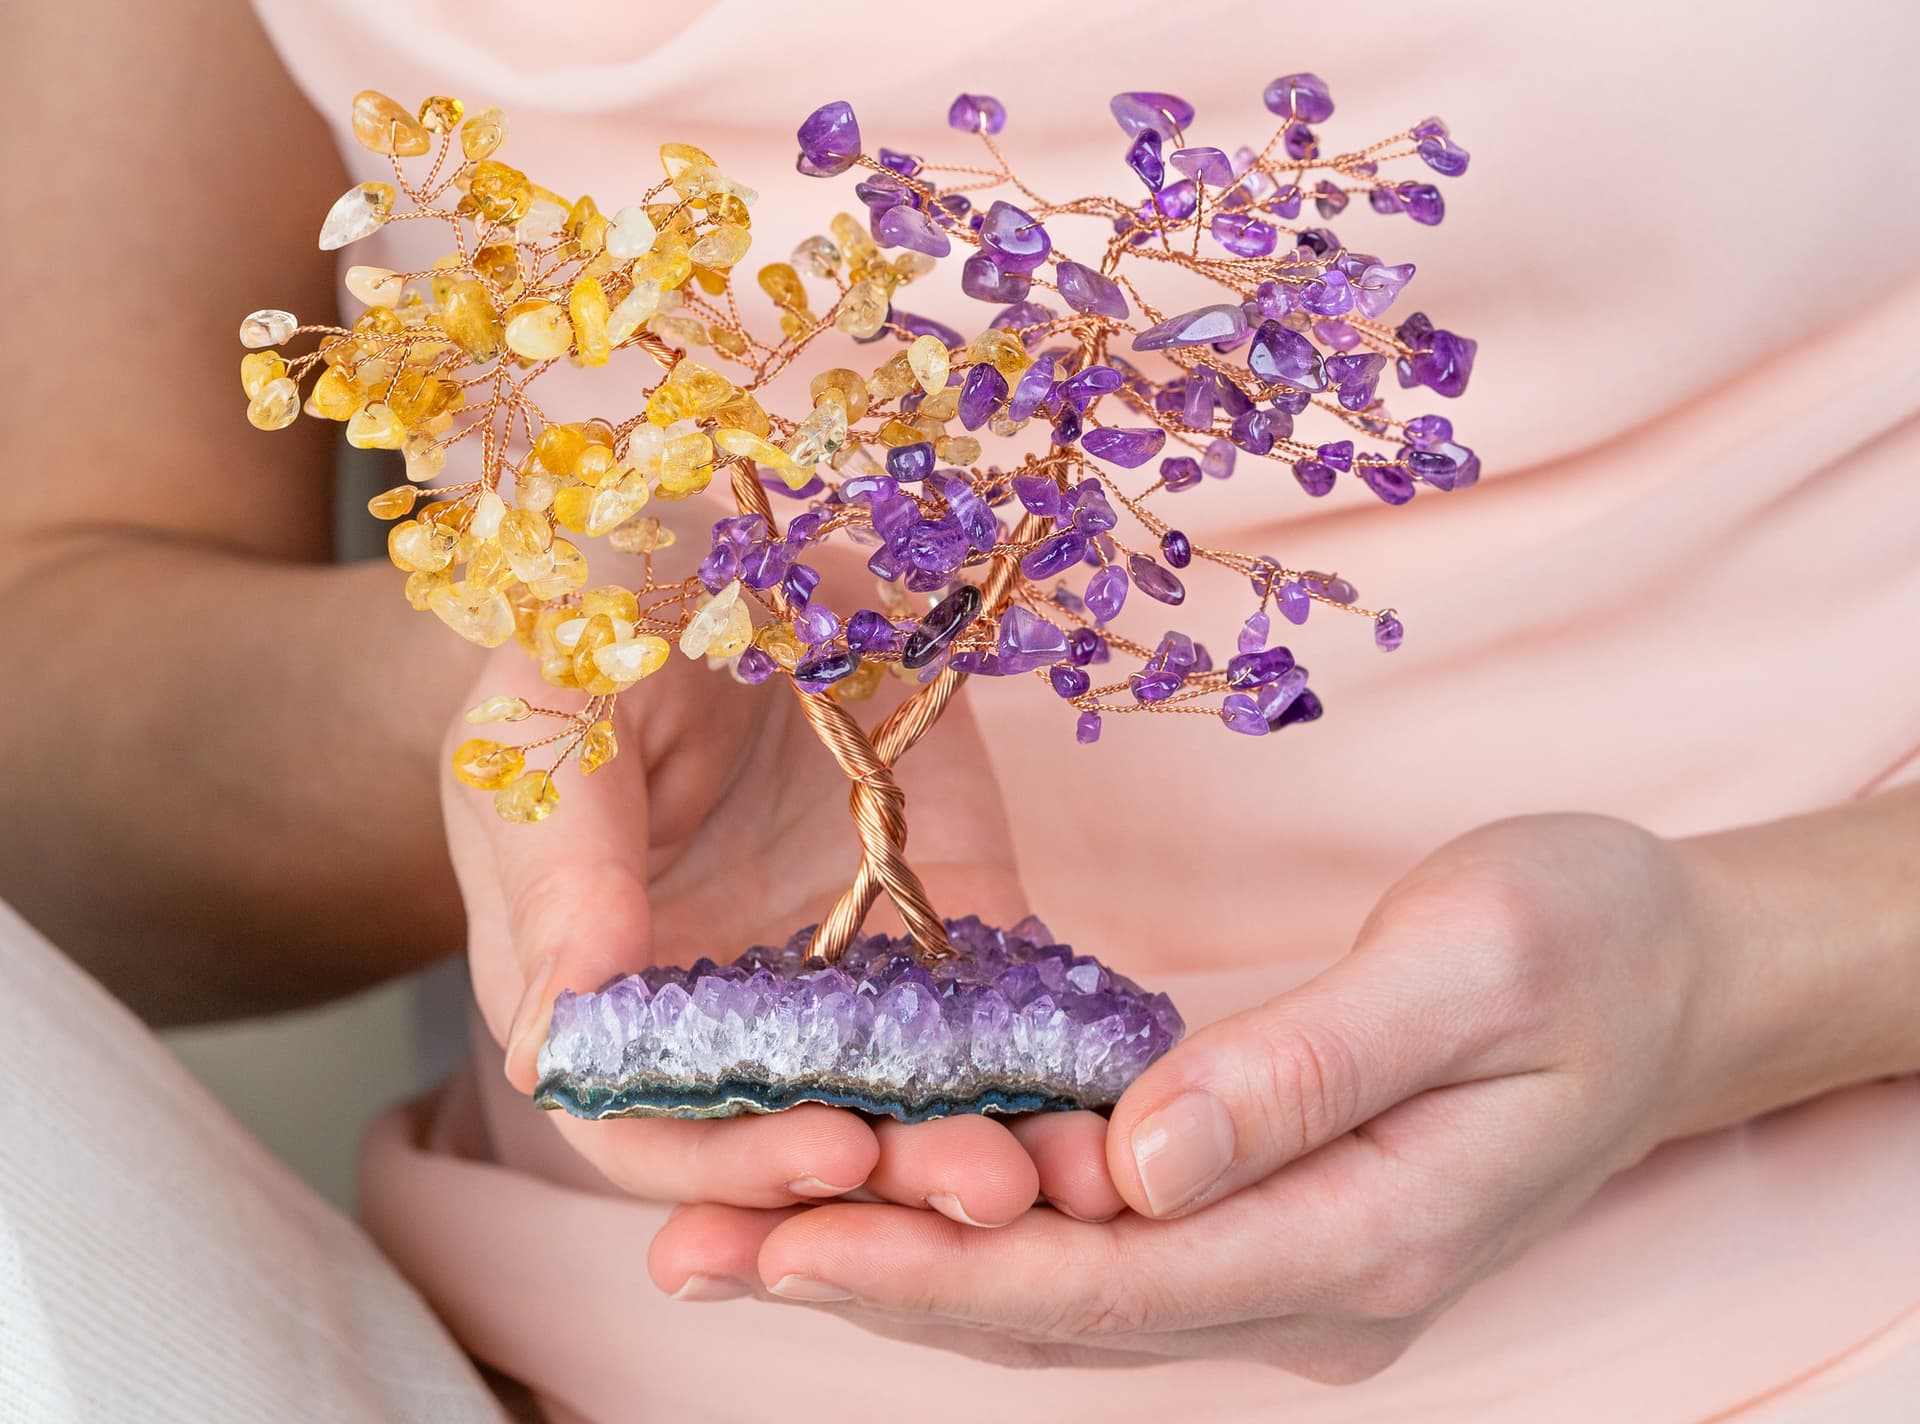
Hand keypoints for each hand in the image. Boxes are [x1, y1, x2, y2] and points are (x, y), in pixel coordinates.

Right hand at [443, 603, 1116, 1229]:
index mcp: (601, 984)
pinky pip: (997, 1003)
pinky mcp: (941, 910)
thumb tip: (551, 1051)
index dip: (735, 1163)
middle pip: (793, 1136)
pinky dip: (1051, 1055)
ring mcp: (840, 963)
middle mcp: (722, 1001)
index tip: (832, 1153)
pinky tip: (1113, 1080)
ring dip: (983, 1140)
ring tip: (1067, 1169)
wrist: (709, 548)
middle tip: (991, 1188)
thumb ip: (559, 871)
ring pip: (905, 1096)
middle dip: (893, 1179)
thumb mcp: (554, 720)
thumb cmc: (589, 628)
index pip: (653, 1128)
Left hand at [652, 814, 1732, 1375]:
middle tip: (691, 1242)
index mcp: (1359, 1243)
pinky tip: (873, 1177)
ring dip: (898, 1255)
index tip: (787, 1239)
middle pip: (1054, 1306)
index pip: (1112, 1282)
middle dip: (869, 1277)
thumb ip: (1307, 1072)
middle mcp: (1304, 1286)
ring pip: (1056, 1283)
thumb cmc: (1591, 947)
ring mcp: (1281, 1263)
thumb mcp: (1473, 970)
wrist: (1675, 973)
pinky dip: (973, 1211)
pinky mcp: (1258, 1214)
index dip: (940, 1268)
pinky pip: (1091, 1236)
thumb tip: (1140, 1162)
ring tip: (734, 1219)